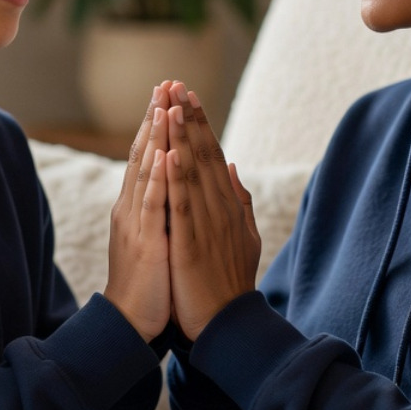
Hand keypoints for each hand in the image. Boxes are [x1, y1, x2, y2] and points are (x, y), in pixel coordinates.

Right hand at [103, 85, 172, 339]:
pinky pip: (152, 205)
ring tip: (163, 105)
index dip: (157, 124)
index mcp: (138, 205)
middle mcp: (132, 207)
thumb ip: (164, 205)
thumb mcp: (157, 234)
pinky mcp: (145, 242)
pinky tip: (165, 154)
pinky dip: (158, 178)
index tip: (168, 94)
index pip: (148, 155)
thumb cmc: (148, 280)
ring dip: (155, 137)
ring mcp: (137, 223)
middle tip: (165, 83)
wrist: (130, 320)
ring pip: (146, 172)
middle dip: (154, 117)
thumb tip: (173, 178)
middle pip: (143, 154)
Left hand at [164, 85, 260, 340]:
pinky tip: (168, 154)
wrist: (226, 325)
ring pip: (192, 173)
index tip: (189, 95)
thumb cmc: (229, 282)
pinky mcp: (192, 245)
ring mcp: (206, 226)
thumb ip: (239, 201)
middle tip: (177, 84)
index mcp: (225, 206)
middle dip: (189, 118)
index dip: (200, 124)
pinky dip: (176, 178)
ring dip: (181, 137)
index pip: (211, 156)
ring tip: (171, 104)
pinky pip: (182, 206)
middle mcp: (218, 209)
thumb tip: (234, 167)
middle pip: (202, 155)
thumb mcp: (242, 235)